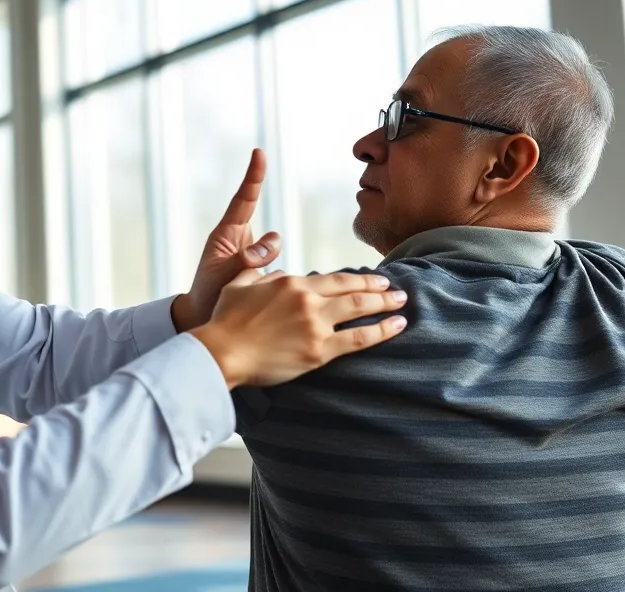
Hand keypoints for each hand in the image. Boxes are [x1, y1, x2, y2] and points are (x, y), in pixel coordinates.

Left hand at [172, 148, 280, 331]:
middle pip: (269, 236)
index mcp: (226, 234)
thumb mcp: (223, 274)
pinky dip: (278, 282)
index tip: (259, 152)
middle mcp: (242, 241)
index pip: (244, 200)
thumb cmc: (208, 295)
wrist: (205, 317)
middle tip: (245, 272)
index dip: (253, 176)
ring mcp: (254, 257)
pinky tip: (258, 297)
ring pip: (276, 255)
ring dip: (267, 272)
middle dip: (266, 253)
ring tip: (242, 293)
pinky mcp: (265, 272)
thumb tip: (272, 241)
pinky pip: (280, 270)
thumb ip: (247, 257)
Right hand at [190, 271, 407, 388]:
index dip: (357, 279)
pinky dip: (381, 331)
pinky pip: (357, 339)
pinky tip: (397, 326)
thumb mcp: (240, 285)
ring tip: (402, 303)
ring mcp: (315, 325)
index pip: (333, 279)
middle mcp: (308, 300)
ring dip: (385, 305)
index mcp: (291, 283)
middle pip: (353, 290)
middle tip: (395, 289)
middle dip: (378, 289)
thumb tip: (279, 273)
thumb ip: (262, 275)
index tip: (373, 280)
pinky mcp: (318, 351)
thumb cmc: (225, 320)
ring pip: (360, 310)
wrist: (222, 351)